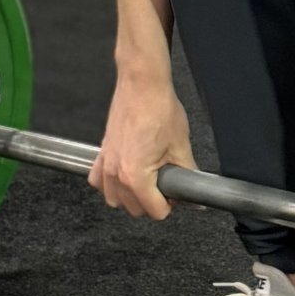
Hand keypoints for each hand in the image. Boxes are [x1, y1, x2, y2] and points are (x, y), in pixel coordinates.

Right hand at [91, 70, 194, 221]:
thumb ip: (188, 173)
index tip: (176, 193)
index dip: (170, 205)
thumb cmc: (158, 108)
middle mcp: (116, 173)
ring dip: (131, 197)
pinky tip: (125, 175)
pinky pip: (99, 181)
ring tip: (148, 182)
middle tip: (167, 185)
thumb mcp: (180, 145)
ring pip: (114, 199)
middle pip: (133, 209)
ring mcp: (106, 163)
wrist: (142, 84)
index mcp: (135, 175)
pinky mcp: (102, 152)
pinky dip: (111, 184)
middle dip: (152, 202)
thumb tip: (196, 188)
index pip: (154, 211)